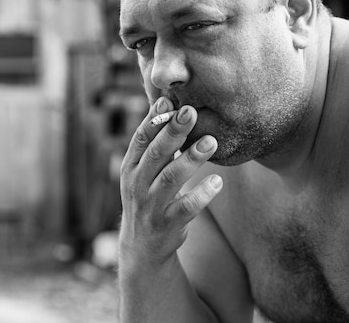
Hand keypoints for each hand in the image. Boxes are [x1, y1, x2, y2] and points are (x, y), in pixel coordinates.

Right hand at [119, 97, 222, 266]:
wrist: (142, 246)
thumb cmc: (149, 197)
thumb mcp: (143, 173)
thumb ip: (155, 146)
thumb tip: (169, 107)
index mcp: (130, 168)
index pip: (141, 139)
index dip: (154, 120)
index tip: (169, 101)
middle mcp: (137, 185)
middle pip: (156, 154)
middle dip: (173, 132)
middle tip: (191, 112)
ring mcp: (151, 206)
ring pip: (171, 178)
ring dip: (191, 159)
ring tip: (211, 142)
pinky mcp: (167, 224)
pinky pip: (186, 207)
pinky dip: (202, 194)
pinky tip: (218, 181)